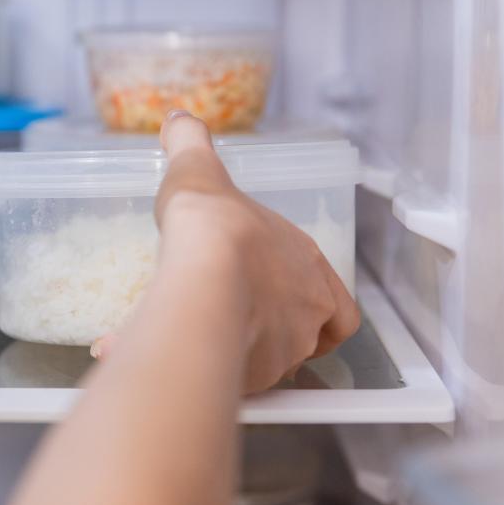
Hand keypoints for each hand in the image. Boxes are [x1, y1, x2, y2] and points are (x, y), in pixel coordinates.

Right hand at [93, 112, 359, 392]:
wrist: (204, 275)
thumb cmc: (213, 223)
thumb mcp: (200, 171)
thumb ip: (191, 145)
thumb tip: (179, 120)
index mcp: (307, 264)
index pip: (334, 301)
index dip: (309, 304)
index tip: (277, 301)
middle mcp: (308, 312)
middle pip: (308, 338)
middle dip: (276, 334)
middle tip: (236, 322)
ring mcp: (286, 351)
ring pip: (272, 365)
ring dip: (244, 358)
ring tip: (200, 344)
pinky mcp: (256, 380)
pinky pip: (232, 384)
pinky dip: (205, 374)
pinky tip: (169, 359)